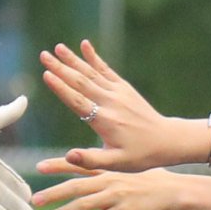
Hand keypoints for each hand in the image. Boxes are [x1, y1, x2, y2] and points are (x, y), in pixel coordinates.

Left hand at [33, 162, 187, 209]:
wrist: (180, 193)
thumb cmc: (162, 184)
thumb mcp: (136, 174)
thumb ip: (118, 177)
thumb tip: (107, 181)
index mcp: (112, 170)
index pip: (80, 165)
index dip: (59, 165)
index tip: (39, 166)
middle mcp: (110, 180)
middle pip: (75, 185)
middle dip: (53, 192)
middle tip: (34, 199)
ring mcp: (116, 196)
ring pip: (81, 205)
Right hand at [40, 40, 190, 171]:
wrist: (167, 140)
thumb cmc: (140, 155)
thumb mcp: (116, 164)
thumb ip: (90, 160)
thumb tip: (68, 156)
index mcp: (105, 121)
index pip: (79, 102)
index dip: (61, 88)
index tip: (47, 74)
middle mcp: (110, 102)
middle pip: (81, 82)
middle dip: (61, 68)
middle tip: (43, 55)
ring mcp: (118, 92)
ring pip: (91, 73)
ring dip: (73, 60)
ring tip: (57, 47)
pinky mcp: (124, 88)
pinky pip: (106, 69)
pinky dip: (94, 57)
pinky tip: (84, 45)